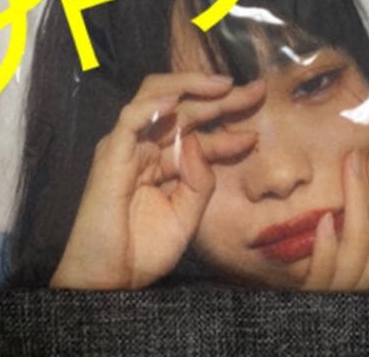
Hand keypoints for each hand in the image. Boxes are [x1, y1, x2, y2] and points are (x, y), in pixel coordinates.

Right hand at [50, 71, 265, 289]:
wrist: (110, 282)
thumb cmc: (143, 252)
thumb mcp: (187, 215)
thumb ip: (200, 180)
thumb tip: (201, 143)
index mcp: (164, 160)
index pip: (200, 131)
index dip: (229, 126)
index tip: (257, 125)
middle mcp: (146, 146)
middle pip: (184, 106)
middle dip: (221, 97)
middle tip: (256, 90)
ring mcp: (128, 146)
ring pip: (156, 96)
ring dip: (189, 86)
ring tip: (222, 85)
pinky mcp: (111, 154)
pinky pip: (130, 118)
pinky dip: (152, 104)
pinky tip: (176, 99)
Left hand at [301, 140, 368, 290]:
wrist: (277, 301)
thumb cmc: (308, 259)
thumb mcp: (339, 238)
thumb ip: (355, 215)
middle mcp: (363, 279)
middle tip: (361, 153)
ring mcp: (338, 288)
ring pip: (358, 247)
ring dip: (356, 202)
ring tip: (349, 167)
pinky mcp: (311, 291)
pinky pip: (324, 270)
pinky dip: (327, 244)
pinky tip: (323, 218)